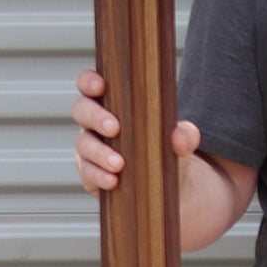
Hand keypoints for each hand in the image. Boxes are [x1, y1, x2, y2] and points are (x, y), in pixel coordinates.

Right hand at [72, 68, 199, 193]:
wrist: (171, 185)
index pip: (90, 85)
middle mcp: (95, 123)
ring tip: (119, 164)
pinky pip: (87, 173)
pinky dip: (99, 176)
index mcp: (112, 104)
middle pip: (81, 110)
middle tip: (114, 128)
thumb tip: (180, 138)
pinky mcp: (90, 174)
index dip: (89, 81)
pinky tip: (113, 181)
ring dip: (99, 153)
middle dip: (95, 117)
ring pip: (83, 144)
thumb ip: (185, 135)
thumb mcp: (181, 141)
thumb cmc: (167, 149)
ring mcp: (90, 149)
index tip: (100, 86)